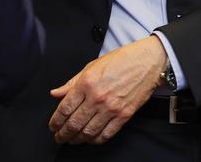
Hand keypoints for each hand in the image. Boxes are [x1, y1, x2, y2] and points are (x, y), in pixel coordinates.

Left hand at [48, 35, 166, 144]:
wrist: (147, 62)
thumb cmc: (121, 60)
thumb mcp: (92, 66)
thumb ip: (72, 83)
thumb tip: (56, 93)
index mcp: (87, 83)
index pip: (65, 108)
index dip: (55, 121)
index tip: (53, 126)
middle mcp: (97, 97)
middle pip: (74, 123)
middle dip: (63, 134)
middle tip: (59, 137)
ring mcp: (111, 108)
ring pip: (88, 132)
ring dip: (77, 139)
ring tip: (72, 140)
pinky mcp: (124, 115)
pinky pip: (106, 134)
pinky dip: (96, 139)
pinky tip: (91, 139)